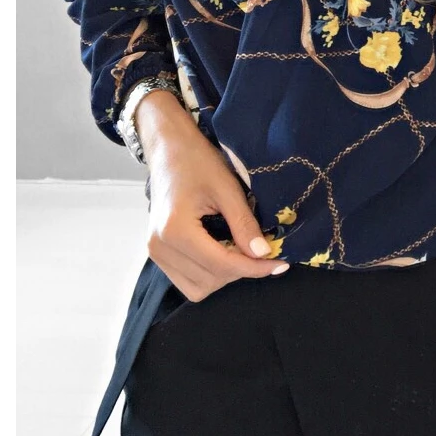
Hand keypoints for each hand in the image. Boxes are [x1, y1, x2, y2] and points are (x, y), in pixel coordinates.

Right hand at [140, 100, 288, 300]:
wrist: (168, 148)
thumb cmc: (198, 161)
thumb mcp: (227, 188)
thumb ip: (244, 224)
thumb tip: (264, 254)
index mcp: (175, 230)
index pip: (221, 264)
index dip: (254, 268)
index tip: (280, 264)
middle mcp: (160, 247)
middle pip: (210, 280)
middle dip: (240, 271)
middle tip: (262, 253)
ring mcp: (155, 253)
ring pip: (197, 288)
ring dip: (224, 276)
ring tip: (242, 252)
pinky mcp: (157, 253)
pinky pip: (186, 280)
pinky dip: (209, 274)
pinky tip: (224, 253)